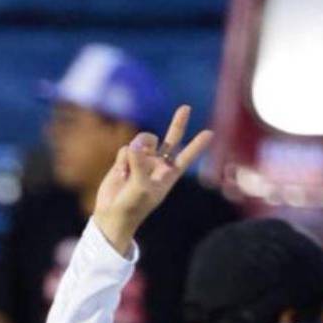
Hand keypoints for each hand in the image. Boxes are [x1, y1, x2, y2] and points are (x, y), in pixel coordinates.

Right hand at [93, 105, 211, 251]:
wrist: (112, 215)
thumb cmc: (132, 206)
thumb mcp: (141, 187)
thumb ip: (140, 163)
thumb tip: (135, 144)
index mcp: (168, 175)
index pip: (185, 157)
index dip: (197, 145)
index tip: (210, 133)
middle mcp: (157, 165)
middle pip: (171, 139)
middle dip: (177, 124)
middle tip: (186, 108)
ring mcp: (141, 161)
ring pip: (143, 141)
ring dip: (136, 151)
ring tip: (128, 170)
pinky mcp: (125, 160)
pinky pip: (126, 150)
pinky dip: (122, 162)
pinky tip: (120, 175)